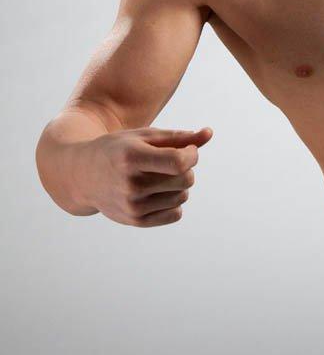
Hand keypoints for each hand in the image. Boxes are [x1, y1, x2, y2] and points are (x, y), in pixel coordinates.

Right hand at [80, 126, 212, 226]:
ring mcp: (132, 206)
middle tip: (171, 162)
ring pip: (182, 196)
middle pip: (186, 180)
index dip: (192, 155)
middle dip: (187, 168)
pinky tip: (158, 192)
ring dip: (179, 185)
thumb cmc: (119, 149)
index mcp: (132, 158)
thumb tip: (209, 133)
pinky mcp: (135, 221)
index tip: (187, 150)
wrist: (82, 174)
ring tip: (160, 176)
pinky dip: (174, 202)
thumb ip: (179, 137)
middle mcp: (130, 185)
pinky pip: (175, 214)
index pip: (179, 162)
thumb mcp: (144, 137)